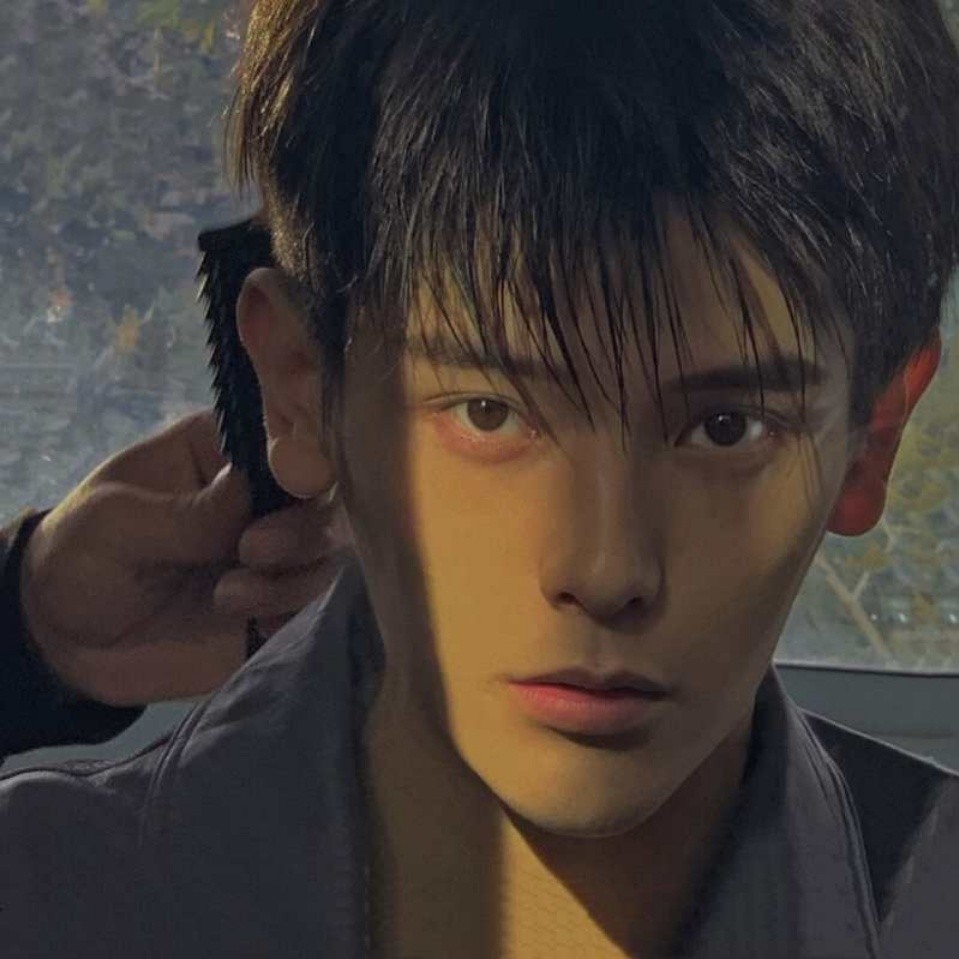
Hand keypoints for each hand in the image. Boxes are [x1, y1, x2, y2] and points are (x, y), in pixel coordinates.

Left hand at [18, 409, 351, 706]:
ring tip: (227, 599)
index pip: (286, 441)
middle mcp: (260, 497)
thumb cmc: (82, 557)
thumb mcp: (118, 525)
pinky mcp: (275, 604)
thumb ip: (191, 513)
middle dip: (300, 528)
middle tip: (251, 552)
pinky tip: (256, 627)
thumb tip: (261, 487)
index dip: (304, 460)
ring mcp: (273, 553)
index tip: (292, 485)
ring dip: (291, 578)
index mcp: (223, 452)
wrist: (66, 644)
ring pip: (325, 554)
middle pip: (322, 500)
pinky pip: (313, 603)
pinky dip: (295, 613)